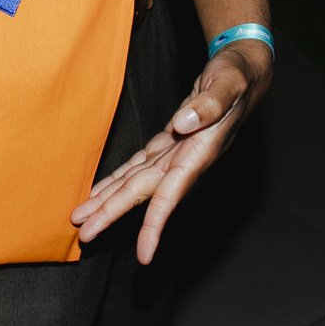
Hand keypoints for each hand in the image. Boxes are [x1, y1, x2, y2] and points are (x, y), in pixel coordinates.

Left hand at [72, 41, 271, 263]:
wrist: (243, 70)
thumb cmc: (238, 76)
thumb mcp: (229, 84)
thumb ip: (209, 104)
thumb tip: (183, 123)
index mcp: (198, 154)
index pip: (171, 196)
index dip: (155, 226)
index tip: (144, 255)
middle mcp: (184, 161)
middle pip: (142, 194)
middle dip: (112, 214)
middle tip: (84, 234)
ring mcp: (175, 153)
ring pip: (135, 183)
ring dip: (108, 201)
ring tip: (81, 218)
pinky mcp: (168, 142)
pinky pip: (138, 166)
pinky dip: (118, 179)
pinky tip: (101, 191)